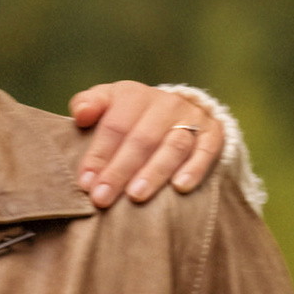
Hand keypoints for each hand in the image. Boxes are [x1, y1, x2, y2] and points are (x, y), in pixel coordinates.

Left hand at [69, 82, 224, 211]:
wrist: (174, 114)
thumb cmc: (128, 117)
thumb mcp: (106, 104)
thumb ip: (88, 105)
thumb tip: (81, 114)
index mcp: (134, 95)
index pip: (115, 125)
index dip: (99, 154)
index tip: (86, 183)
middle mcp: (165, 103)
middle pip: (142, 139)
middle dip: (120, 170)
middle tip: (103, 198)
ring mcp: (191, 118)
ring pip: (173, 146)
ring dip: (154, 172)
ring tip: (136, 196)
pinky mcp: (212, 133)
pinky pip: (206, 151)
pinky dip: (195, 168)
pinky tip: (180, 187)